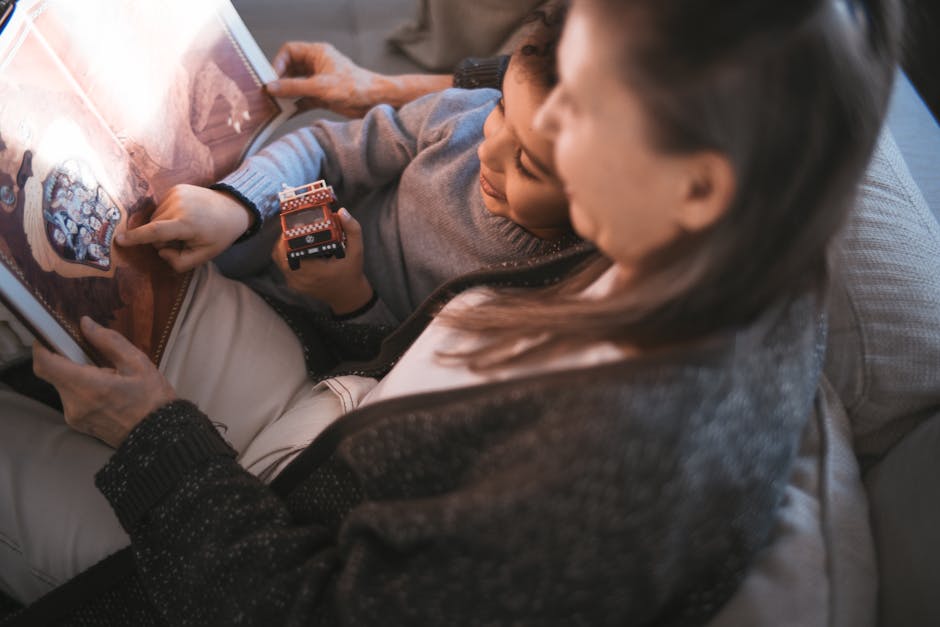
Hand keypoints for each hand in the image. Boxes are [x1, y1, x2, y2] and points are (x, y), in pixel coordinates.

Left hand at [32, 317, 175, 447]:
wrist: (160, 438)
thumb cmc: (153, 399)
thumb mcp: (138, 363)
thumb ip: (109, 341)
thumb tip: (85, 324)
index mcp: (87, 386)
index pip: (45, 363)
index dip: (41, 346)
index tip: (50, 334)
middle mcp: (74, 404)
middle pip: (53, 373)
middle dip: (67, 359)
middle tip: (90, 351)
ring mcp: (74, 417)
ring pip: (63, 385)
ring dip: (76, 374)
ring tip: (106, 374)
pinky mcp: (78, 424)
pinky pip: (71, 399)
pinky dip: (81, 388)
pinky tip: (105, 389)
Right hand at [117, 185, 252, 272]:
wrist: (233, 208)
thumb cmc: (218, 235)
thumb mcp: (204, 255)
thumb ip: (180, 262)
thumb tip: (160, 252)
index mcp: (187, 223)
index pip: (156, 232)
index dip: (136, 237)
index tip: (119, 240)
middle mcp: (179, 205)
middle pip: (155, 230)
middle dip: (165, 239)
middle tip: (186, 239)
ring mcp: (176, 193)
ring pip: (156, 219)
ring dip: (166, 227)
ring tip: (187, 226)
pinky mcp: (175, 188)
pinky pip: (161, 208)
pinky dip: (169, 216)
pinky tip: (185, 216)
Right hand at [267, 42, 392, 117]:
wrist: (375, 102)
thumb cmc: (354, 87)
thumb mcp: (321, 87)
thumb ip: (295, 88)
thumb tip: (271, 88)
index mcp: (318, 54)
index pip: (290, 51)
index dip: (278, 63)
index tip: (271, 78)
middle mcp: (317, 65)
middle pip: (290, 69)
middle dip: (279, 80)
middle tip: (269, 93)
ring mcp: (319, 81)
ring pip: (295, 85)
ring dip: (286, 95)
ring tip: (273, 105)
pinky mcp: (322, 97)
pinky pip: (303, 99)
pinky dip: (294, 106)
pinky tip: (285, 114)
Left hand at [272, 208, 372, 314]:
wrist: (347, 296)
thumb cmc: (352, 272)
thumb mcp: (357, 251)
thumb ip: (353, 230)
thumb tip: (342, 211)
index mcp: (316, 272)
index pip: (291, 252)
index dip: (289, 236)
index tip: (295, 223)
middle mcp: (302, 279)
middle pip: (280, 253)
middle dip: (284, 237)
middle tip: (293, 225)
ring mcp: (295, 283)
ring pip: (278, 259)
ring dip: (282, 244)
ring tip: (292, 233)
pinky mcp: (293, 284)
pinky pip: (282, 265)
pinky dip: (284, 254)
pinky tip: (293, 245)